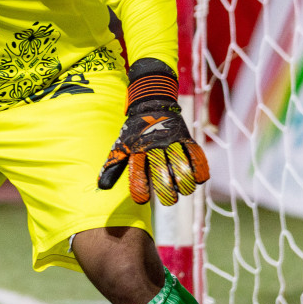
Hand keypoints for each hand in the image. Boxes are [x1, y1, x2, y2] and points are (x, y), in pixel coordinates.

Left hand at [97, 59, 209, 206]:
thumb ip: (113, 166)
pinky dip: (200, 168)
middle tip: (169, 200)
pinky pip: (196, 153)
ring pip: (181, 164)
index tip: (142, 199)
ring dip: (185, 181)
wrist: (151, 103)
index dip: (139, 188)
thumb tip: (102, 187)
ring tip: (184, 190)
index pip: (136, 172)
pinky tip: (199, 180)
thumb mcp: (121, 145)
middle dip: (166, 190)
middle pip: (161, 171)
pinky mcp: (186, 137)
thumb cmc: (135, 131)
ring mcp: (171, 140)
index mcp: (137, 149)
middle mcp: (154, 146)